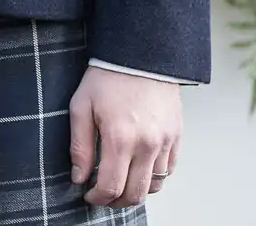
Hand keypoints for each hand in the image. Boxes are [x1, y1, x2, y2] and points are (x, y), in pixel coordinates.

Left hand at [69, 67, 181, 208]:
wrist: (140, 54)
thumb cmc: (107, 77)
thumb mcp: (81, 106)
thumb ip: (79, 146)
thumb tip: (79, 177)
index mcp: (120, 138)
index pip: (111, 187)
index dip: (97, 198)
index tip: (88, 195)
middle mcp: (147, 145)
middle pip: (135, 194)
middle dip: (116, 202)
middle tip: (103, 195)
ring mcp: (165, 142)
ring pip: (155, 186)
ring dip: (136, 191)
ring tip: (121, 182)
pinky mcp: (177, 136)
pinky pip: (169, 170)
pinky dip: (154, 177)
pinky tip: (139, 169)